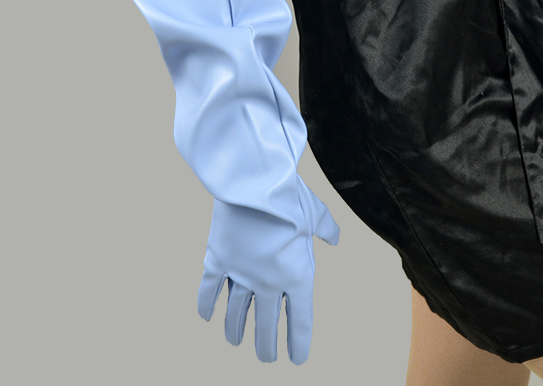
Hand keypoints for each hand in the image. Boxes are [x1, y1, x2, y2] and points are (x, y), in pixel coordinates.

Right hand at [196, 176, 339, 363]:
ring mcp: (241, 274)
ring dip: (236, 332)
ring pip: (236, 314)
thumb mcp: (316, 214)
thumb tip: (336, 237)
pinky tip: (207, 317)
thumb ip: (328, 229)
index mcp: (298, 276)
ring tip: (236, 342)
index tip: (297, 359)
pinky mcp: (218, 260)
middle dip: (266, 346)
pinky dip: (206, 305)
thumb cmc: (291, 198)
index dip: (298, 344)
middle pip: (266, 326)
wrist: (256, 183)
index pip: (299, 322)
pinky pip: (209, 290)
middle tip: (266, 358)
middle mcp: (269, 283)